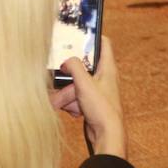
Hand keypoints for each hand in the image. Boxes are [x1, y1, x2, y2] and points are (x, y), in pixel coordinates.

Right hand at [50, 35, 126, 158]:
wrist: (107, 133)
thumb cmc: (101, 107)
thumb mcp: (85, 83)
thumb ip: (74, 67)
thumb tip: (67, 60)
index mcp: (108, 67)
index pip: (104, 44)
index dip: (93, 37)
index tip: (79, 34)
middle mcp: (105, 76)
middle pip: (84, 68)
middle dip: (70, 77)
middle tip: (59, 78)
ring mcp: (99, 90)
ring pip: (78, 85)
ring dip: (68, 94)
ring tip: (60, 102)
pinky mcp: (93, 102)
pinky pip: (78, 98)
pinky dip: (72, 104)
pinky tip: (72, 111)